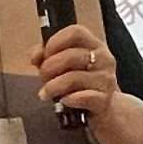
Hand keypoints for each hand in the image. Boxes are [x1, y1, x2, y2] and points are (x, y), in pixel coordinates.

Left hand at [31, 24, 142, 143]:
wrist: (106, 111)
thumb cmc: (82, 85)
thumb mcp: (65, 66)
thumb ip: (47, 56)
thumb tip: (36, 55)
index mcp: (94, 45)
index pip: (75, 32)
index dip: (55, 41)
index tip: (46, 54)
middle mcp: (104, 59)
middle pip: (70, 56)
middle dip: (49, 68)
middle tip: (43, 77)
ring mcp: (106, 80)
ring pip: (72, 78)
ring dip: (52, 87)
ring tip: (46, 93)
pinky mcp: (104, 100)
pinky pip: (81, 97)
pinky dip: (67, 100)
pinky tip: (63, 101)